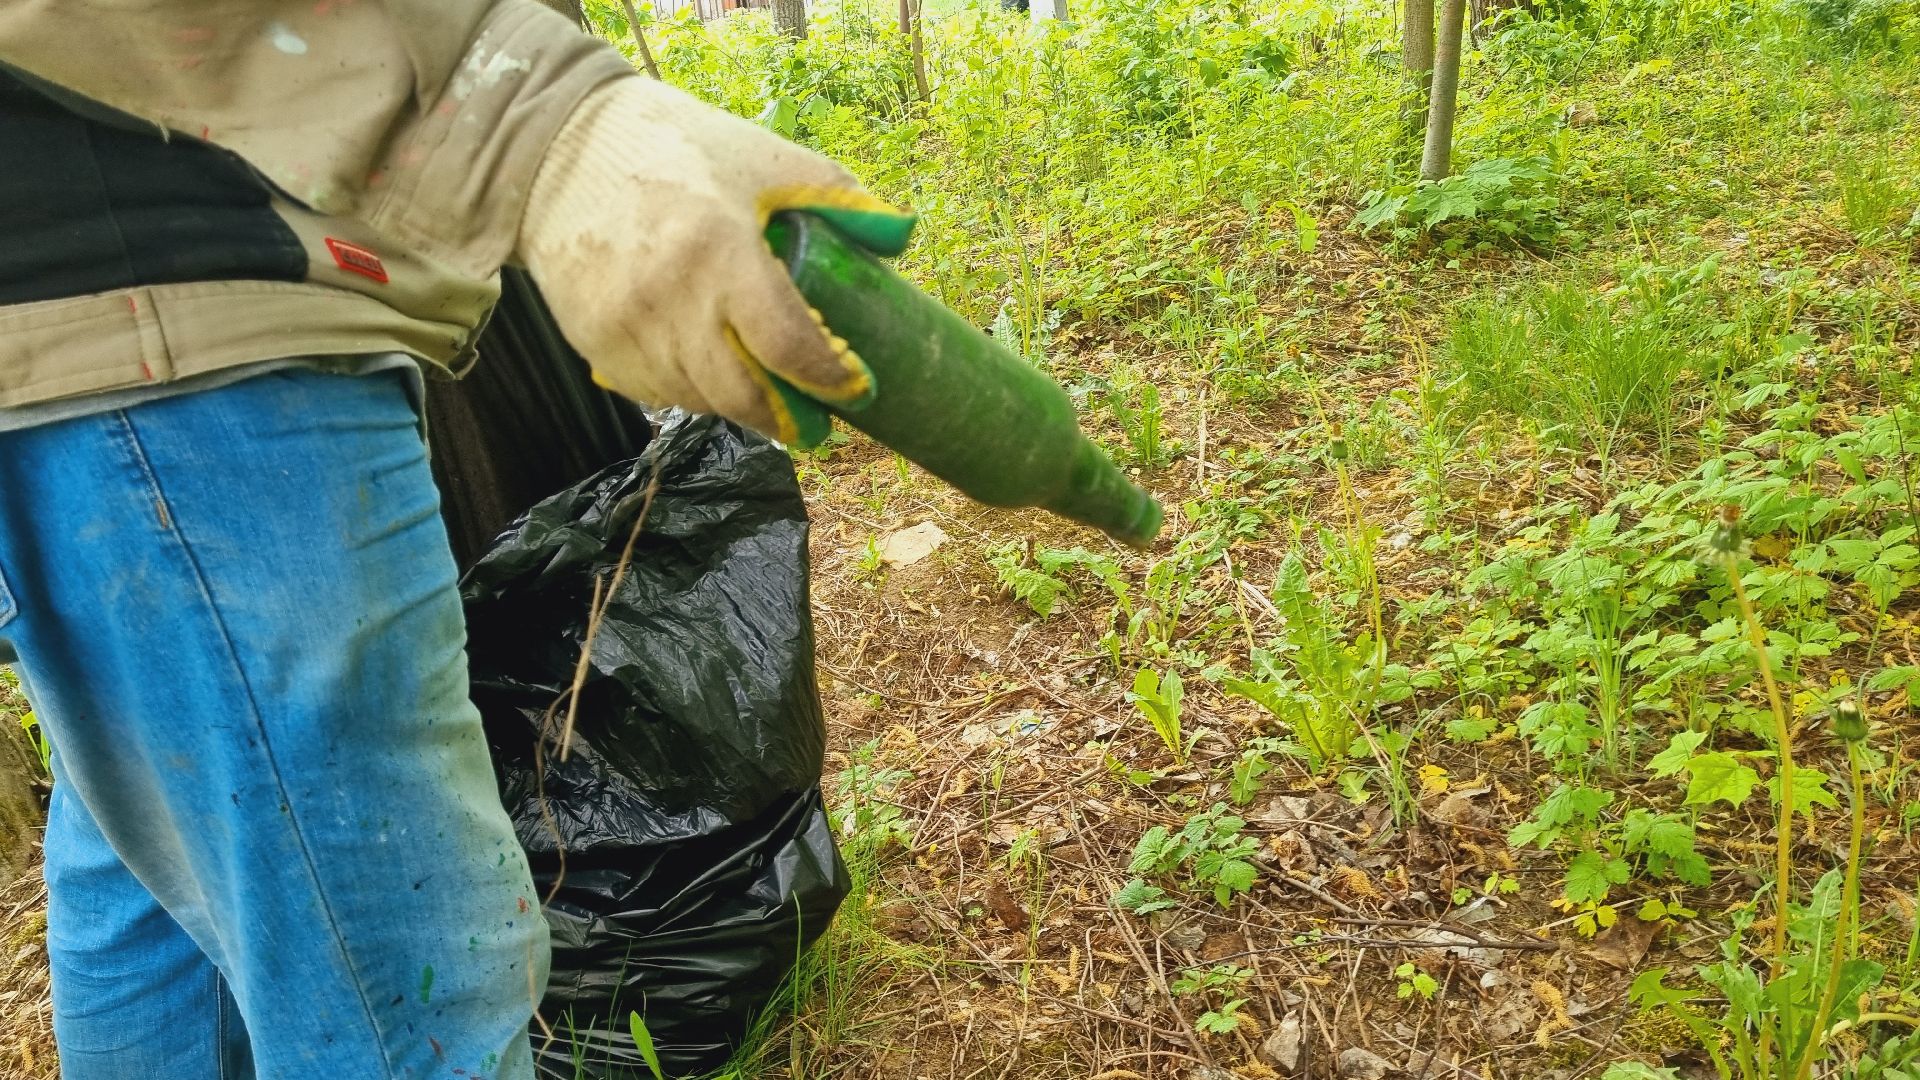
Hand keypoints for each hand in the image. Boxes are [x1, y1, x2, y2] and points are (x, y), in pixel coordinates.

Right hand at [515, 75, 893, 442]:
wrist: (557, 150)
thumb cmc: (676, 150)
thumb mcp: (762, 157)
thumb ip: (835, 196)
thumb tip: (900, 236)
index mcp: (719, 250)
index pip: (785, 344)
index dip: (826, 378)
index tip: (854, 388)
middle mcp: (670, 300)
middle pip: (742, 395)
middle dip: (786, 415)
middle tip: (815, 416)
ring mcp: (627, 329)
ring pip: (699, 400)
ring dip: (738, 402)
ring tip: (761, 384)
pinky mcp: (595, 343)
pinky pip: (657, 392)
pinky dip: (690, 389)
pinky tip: (704, 362)